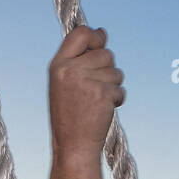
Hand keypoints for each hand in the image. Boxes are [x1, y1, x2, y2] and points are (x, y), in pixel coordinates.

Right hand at [48, 26, 124, 163]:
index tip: (100, 44)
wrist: (73, 146)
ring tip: (98, 101)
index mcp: (58, 65)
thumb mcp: (65, 82)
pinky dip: (117, 99)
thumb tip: (102, 32)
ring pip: (116, 71)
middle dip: (108, 69)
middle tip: (96, 88)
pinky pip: (120, 88)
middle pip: (105, 53)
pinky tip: (104, 110)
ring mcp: (87, 82)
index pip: (80, 33)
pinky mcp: (102, 94)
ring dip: (113, 85)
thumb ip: (81, 58)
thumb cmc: (70, 115)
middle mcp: (70, 70)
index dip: (95, 37)